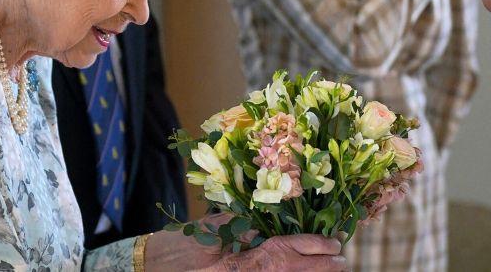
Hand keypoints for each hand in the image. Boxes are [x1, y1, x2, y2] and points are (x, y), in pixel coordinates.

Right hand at [144, 215, 345, 271]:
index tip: (333, 244)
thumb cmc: (177, 249)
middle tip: (341, 262)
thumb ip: (242, 228)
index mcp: (241, 263)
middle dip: (319, 268)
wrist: (149, 270)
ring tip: (329, 269)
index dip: (312, 248)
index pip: (286, 253)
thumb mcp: (212, 231)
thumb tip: (270, 223)